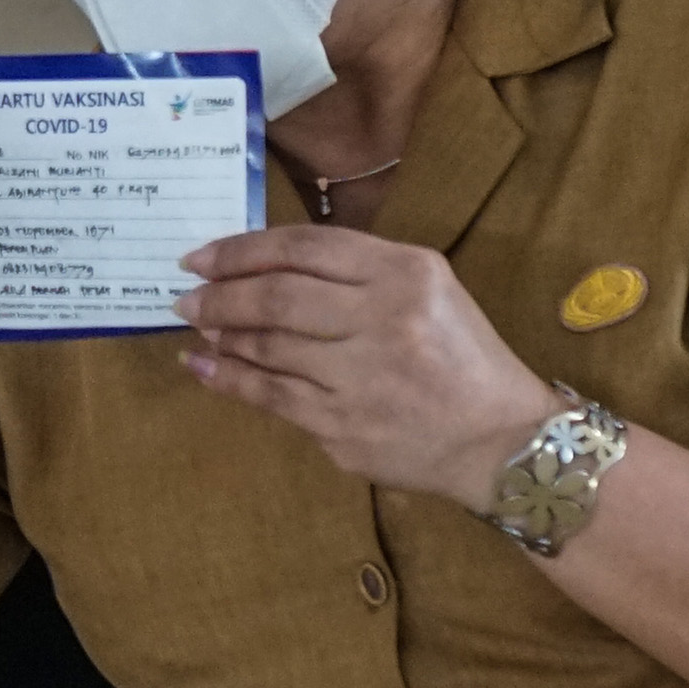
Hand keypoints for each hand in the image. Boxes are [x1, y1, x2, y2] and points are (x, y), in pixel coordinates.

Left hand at [175, 223, 559, 505]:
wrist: (501, 440)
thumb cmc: (459, 356)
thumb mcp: (426, 289)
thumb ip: (354, 272)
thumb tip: (258, 270)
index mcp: (406, 273)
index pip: (305, 246)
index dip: (241, 249)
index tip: (200, 257)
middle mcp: (384, 319)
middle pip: (277, 296)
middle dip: (220, 295)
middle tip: (187, 297)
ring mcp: (362, 378)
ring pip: (267, 347)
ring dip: (222, 336)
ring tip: (201, 328)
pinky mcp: (343, 427)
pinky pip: (269, 396)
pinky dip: (228, 380)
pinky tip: (205, 369)